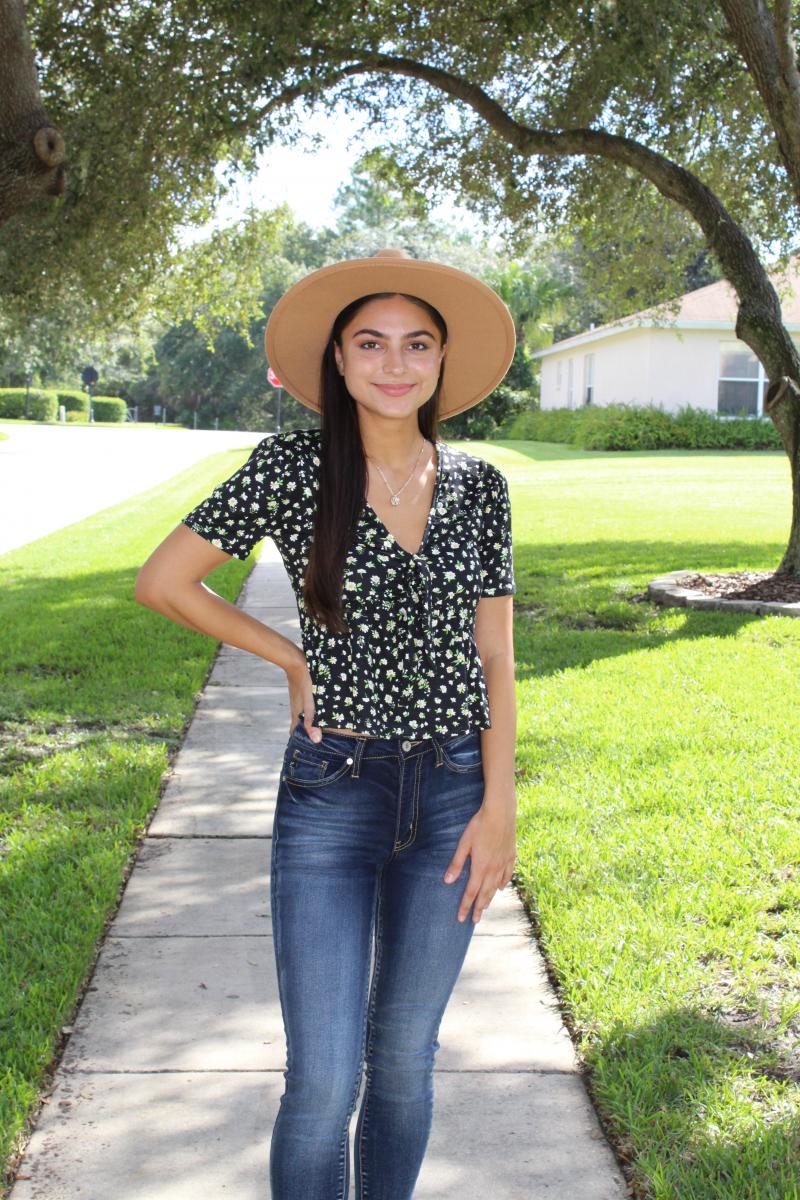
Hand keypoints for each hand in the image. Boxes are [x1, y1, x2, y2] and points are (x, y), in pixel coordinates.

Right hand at [284, 654, 323, 741]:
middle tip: (319, 738)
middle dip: (307, 731)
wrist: (296, 662)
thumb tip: (316, 740)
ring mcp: (298, 700)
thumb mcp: (310, 704)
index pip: (295, 732)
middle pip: (300, 724)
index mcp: (297, 714)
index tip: (308, 747)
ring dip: (310, 721)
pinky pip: (306, 706)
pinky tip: (320, 707)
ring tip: (322, 725)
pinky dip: (311, 710)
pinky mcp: (302, 693)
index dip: (300, 740)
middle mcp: (296, 709)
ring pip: (303, 714)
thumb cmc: (304, 683)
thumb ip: (313, 721)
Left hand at [443, 804, 516, 922]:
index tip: (461, 918)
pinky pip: (507, 875)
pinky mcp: (511, 856)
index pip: (471, 892)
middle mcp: (493, 869)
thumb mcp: (464, 843)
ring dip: (490, 899)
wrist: (501, 813)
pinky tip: (501, 888)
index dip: (465, 906)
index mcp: (480, 867)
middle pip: (485, 893)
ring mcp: (504, 863)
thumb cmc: (479, 825)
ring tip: (485, 908)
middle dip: (478, 908)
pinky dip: (503, 883)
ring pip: (496, 886)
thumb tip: (448, 881)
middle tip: (474, 920)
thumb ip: (457, 863)